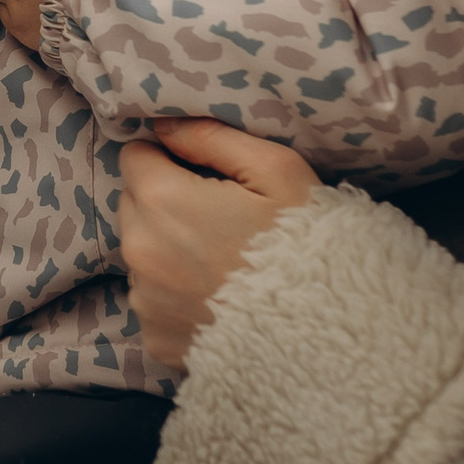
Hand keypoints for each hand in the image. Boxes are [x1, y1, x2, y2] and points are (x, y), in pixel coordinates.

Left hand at [118, 117, 318, 368]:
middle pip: (134, 205)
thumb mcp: (276, 170)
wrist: (328, 334)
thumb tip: (163, 125)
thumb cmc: (307, 243)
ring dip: (167, 250)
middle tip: (220, 218)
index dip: (170, 159)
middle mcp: (139, 250)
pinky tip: (218, 299)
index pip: (135, 157)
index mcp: (161, 200)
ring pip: (142, 253)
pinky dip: (175, 297)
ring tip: (223, 261)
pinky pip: (154, 301)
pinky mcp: (155, 338)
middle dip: (165, 203)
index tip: (205, 175)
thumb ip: (211, 137)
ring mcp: (145, 300)